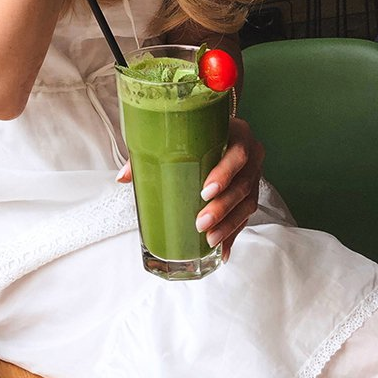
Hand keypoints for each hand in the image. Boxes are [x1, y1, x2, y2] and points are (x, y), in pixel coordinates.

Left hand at [116, 117, 264, 262]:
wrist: (218, 127)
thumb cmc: (195, 131)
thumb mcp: (178, 135)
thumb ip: (151, 151)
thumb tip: (123, 177)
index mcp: (237, 133)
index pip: (238, 153)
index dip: (224, 173)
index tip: (205, 191)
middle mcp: (251, 154)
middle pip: (243, 184)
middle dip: (222, 207)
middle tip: (200, 223)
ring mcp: (253, 175)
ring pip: (247, 204)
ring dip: (228, 225)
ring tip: (209, 240)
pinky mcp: (250, 193)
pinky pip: (245, 217)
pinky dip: (233, 234)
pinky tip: (222, 250)